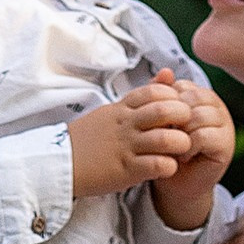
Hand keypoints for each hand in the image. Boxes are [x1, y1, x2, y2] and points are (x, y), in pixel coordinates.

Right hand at [67, 75, 196, 198]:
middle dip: (185, 118)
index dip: (175, 98)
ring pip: (167, 139)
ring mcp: (126, 147)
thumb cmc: (87, 139)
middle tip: (186, 128)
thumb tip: (167, 73)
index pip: (157, 91)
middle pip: (167, 110)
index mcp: (122, 108)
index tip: (177, 110)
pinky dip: (169, 167)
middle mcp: (126, 124)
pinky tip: (168, 168)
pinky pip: (157, 165)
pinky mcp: (125, 170)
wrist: (57, 164)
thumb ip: (142, 96)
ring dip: (181, 144)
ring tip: (181, 151)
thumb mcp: (113, 110)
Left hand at [149, 77, 235, 228]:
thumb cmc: (166, 150)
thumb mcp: (159, 119)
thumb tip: (165, 71)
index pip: (183, 85)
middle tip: (167, 135)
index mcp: (201, 96)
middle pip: (193, 99)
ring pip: (198, 116)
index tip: (161, 122)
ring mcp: (225, 125)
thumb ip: (161, 95)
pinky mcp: (226, 145)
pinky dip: (189, 145)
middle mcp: (217, 107)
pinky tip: (183, 155)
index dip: (167, 103)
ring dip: (181, 133)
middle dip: (175, 118)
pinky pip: (204, 135)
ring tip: (175, 145)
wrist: (173, 182)